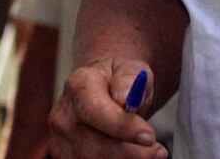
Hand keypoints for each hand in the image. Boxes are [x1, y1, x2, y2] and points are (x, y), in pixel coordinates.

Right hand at [46, 60, 165, 157]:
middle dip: (132, 154)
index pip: (94, 110)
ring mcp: (61, 141)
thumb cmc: (119, 80)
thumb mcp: (132, 69)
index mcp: (78, 85)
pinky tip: (133, 156)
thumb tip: (124, 97)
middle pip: (94, 146)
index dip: (122, 127)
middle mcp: (64, 115)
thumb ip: (129, 79)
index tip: (149, 136)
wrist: (105, 89)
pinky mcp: (67, 158)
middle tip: (158, 150)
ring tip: (149, 153)